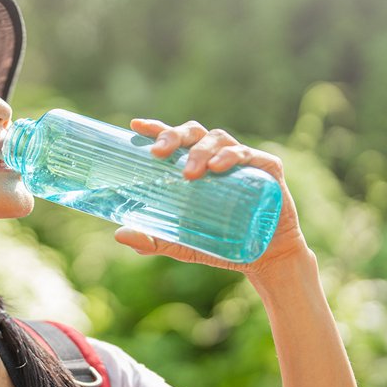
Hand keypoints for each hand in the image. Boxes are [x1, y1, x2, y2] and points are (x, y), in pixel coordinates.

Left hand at [112, 118, 308, 277]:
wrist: (265, 259)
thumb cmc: (222, 244)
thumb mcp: (183, 244)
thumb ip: (154, 240)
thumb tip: (120, 234)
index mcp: (196, 166)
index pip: (174, 140)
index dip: (156, 129)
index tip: (135, 126)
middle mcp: (217, 157)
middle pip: (194, 133)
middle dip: (174, 136)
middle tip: (159, 153)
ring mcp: (243, 161)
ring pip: (218, 139)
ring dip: (201, 151)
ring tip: (190, 173)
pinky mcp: (267, 169)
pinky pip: (249, 155)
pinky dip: (232, 156)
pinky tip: (219, 167)